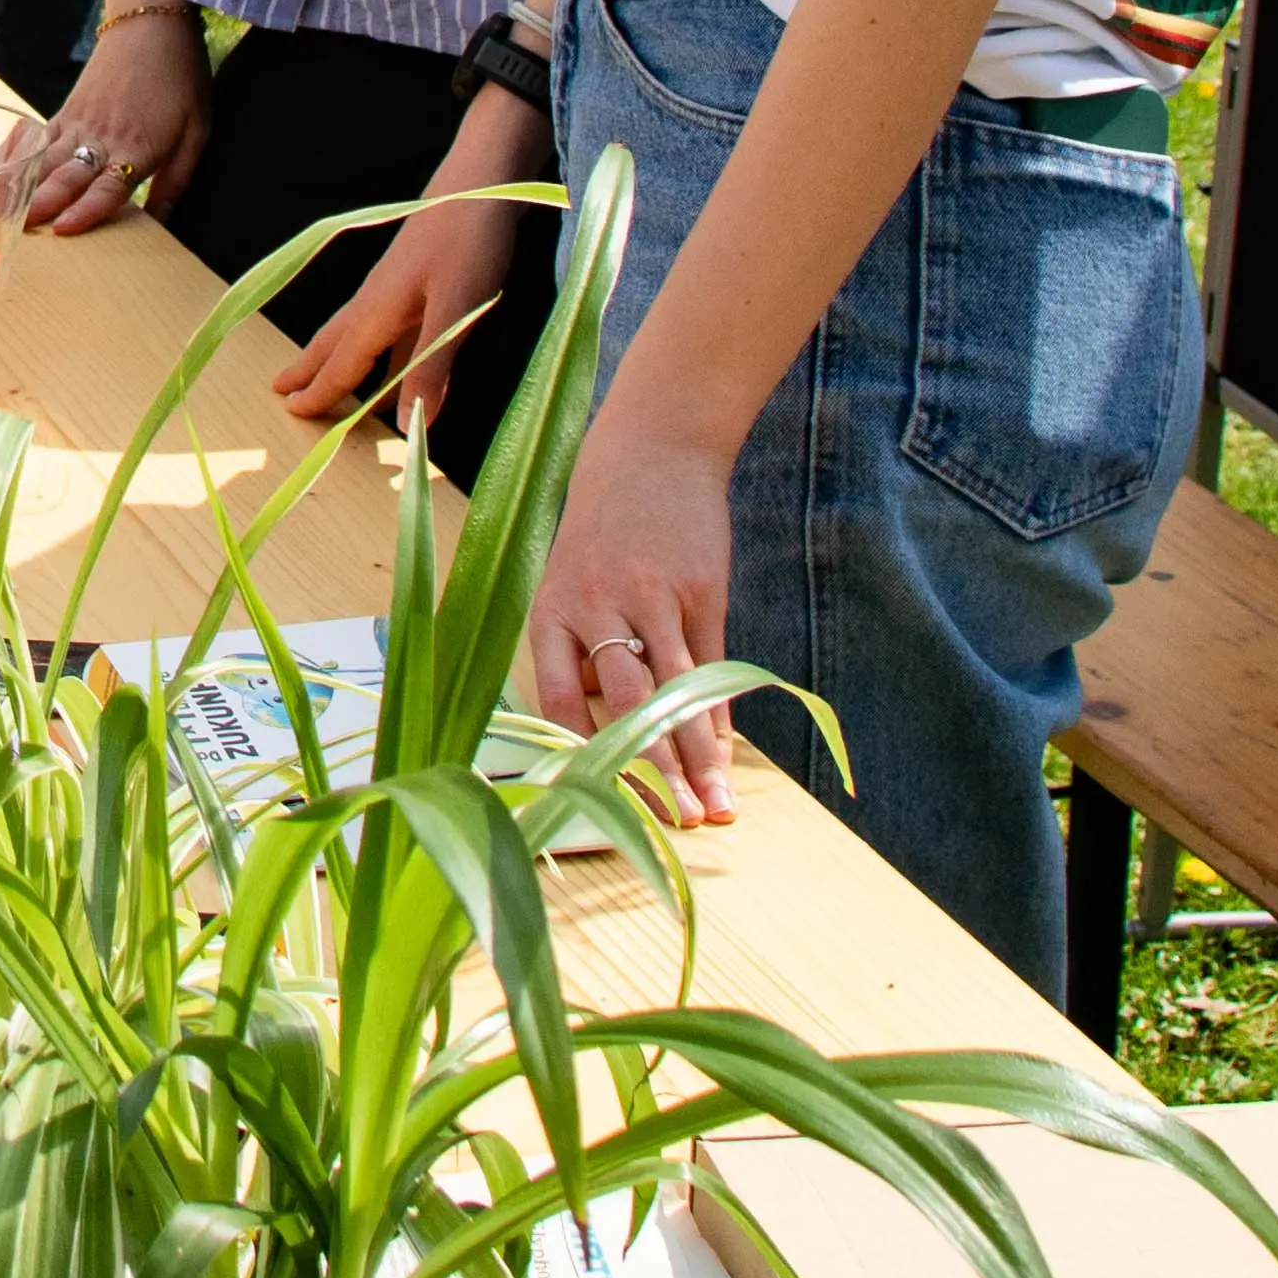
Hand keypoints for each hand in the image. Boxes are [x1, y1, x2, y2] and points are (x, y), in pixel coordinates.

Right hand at [21, 4, 210, 236]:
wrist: (153, 26)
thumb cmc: (180, 80)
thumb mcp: (196, 134)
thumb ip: (175, 183)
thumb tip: (162, 225)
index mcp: (135, 148)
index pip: (108, 187)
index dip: (86, 210)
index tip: (63, 229)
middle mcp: (100, 140)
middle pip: (67, 177)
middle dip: (41, 205)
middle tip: (16, 231)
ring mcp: (77, 125)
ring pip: (43, 161)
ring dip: (17, 187)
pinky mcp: (65, 113)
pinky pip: (34, 141)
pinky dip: (10, 159)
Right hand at [270, 180, 523, 428]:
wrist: (481, 184)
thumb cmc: (467, 243)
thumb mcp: (455, 310)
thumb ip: (432, 368)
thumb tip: (412, 429)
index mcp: (377, 312)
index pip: (342, 363)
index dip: (320, 391)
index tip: (291, 412)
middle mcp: (377, 302)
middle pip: (334, 343)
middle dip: (310, 370)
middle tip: (281, 391)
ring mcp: (396, 290)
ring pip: (358, 336)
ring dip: (339, 361)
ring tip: (324, 383)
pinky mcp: (418, 283)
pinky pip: (388, 331)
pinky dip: (381, 355)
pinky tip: (394, 369)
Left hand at [523, 420, 738, 819]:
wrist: (652, 452)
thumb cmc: (604, 531)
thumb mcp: (570, 582)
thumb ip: (583, 655)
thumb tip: (610, 735)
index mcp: (550, 612)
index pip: (555, 702)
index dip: (580, 757)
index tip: (598, 804)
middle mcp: (596, 607)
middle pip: (623, 707)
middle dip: (653, 773)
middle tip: (678, 824)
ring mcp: (651, 598)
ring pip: (676, 694)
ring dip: (700, 758)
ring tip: (717, 808)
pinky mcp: (700, 590)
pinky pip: (711, 665)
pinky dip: (720, 714)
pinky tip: (727, 754)